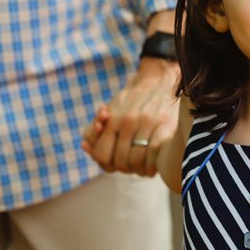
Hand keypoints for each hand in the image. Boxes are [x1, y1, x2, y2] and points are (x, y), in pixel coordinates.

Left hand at [82, 57, 178, 175]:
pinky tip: (154, 164)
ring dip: (140, 170)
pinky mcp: (166, 125)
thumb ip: (94, 130)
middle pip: (120, 161)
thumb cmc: (131, 99)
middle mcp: (127, 121)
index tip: (117, 164)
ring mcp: (147, 123)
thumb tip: (84, 146)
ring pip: (136, 161)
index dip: (108, 164)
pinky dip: (153, 165)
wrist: (159, 79)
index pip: (102, 155)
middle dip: (125, 168)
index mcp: (112, 118)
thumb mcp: (110, 110)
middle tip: (132, 166)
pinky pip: (154, 155)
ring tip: (144, 167)